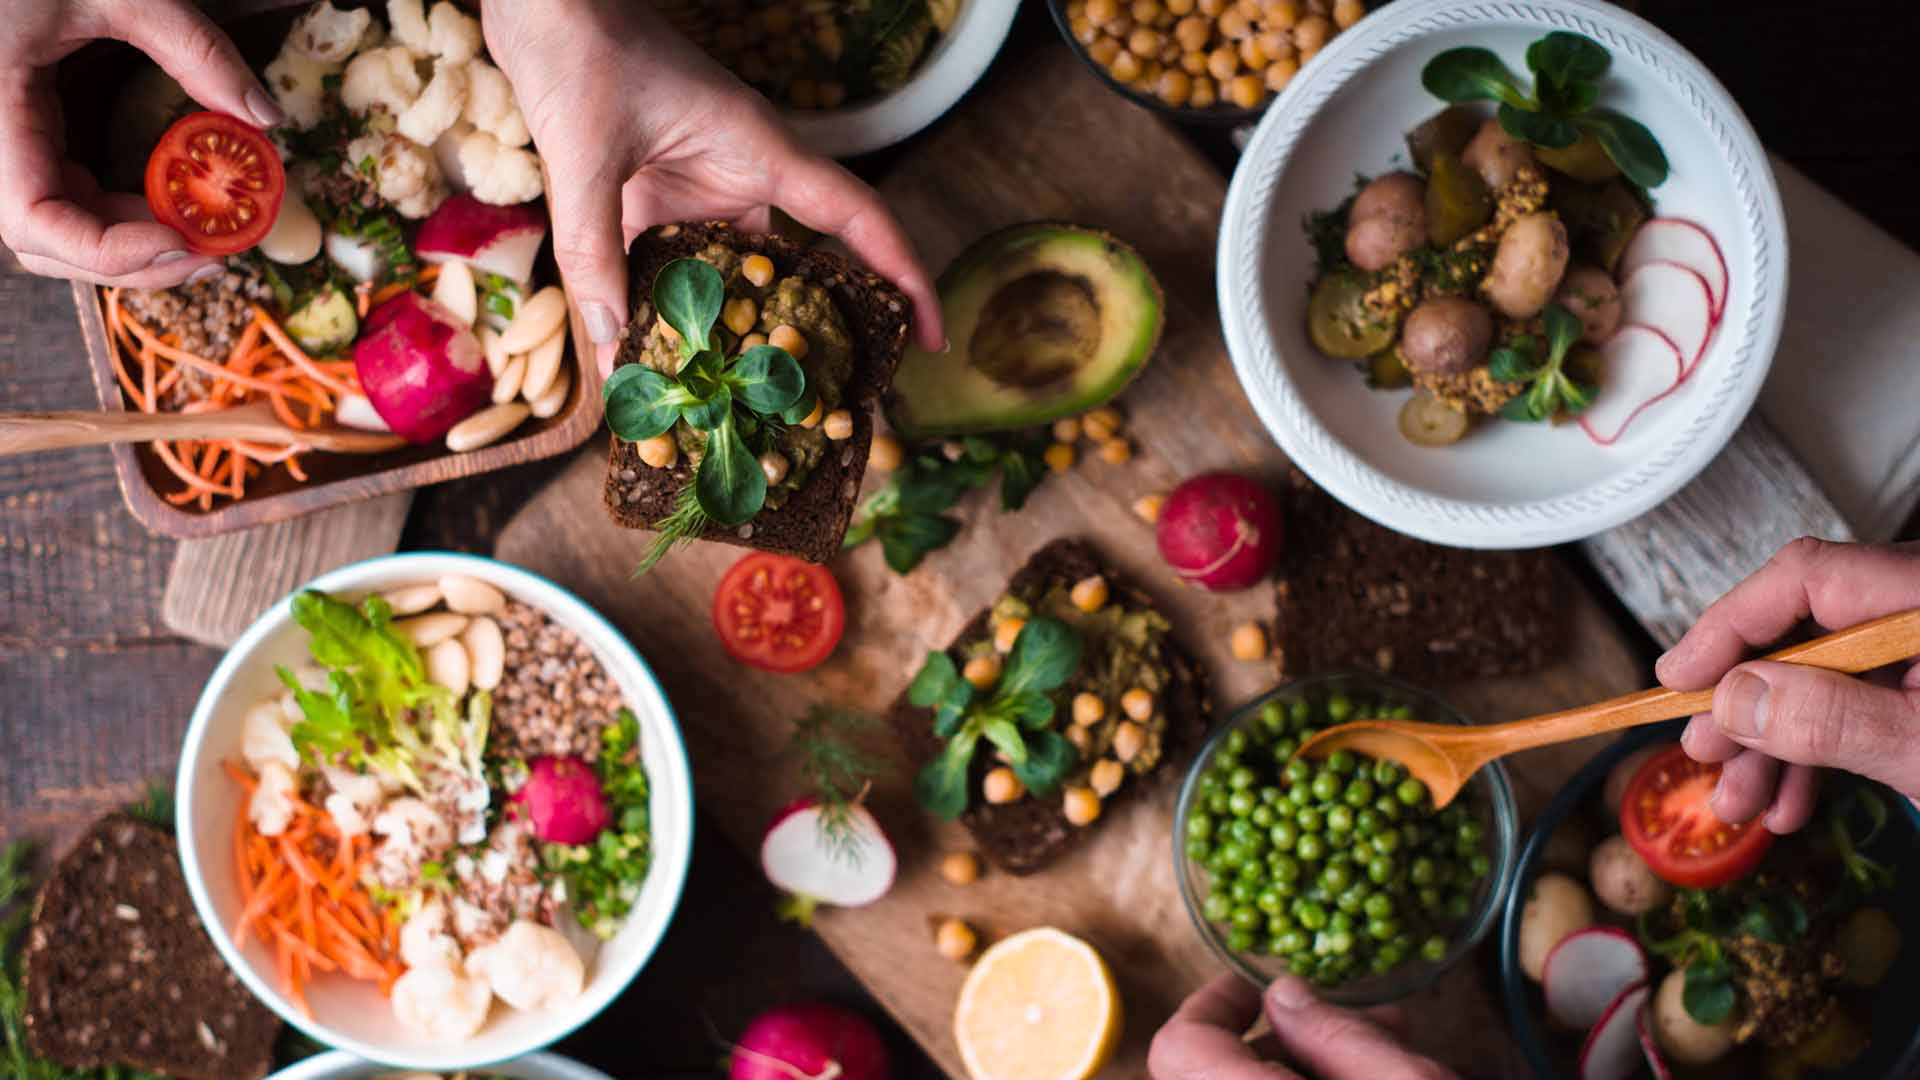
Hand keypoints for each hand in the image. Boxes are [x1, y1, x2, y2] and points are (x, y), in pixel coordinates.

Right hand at [0, 0, 283, 286]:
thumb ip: (193, 47)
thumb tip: (265, 117)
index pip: (32, 219)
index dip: (106, 250)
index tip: (184, 242)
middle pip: (46, 244)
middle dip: (134, 262)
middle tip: (217, 256)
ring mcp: (4, 147)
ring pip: (55, 233)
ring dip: (132, 249)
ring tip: (207, 239)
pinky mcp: (23, 143)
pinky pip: (64, 203)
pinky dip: (119, 220)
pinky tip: (174, 213)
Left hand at [479, 0, 942, 375]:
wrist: (539, 2)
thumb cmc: (580, 47)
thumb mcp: (585, 152)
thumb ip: (595, 246)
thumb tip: (613, 342)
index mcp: (759, 150)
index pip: (856, 219)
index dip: (902, 275)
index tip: (928, 335)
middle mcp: (738, 174)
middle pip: (796, 263)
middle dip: (809, 329)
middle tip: (821, 401)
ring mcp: (694, 186)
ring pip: (728, 275)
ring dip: (724, 331)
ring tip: (726, 403)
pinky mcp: (649, 194)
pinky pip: (669, 265)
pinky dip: (662, 309)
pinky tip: (643, 359)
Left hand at [1149, 973, 1455, 1079]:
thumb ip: (1339, 1037)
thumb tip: (1283, 994)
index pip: (1179, 1048)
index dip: (1213, 1004)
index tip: (1262, 984)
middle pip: (1214, 1069)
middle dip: (1282, 1035)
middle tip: (1352, 1015)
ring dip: (1304, 1064)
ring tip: (1383, 1039)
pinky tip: (1377, 1070)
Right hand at [1657, 538, 1919, 831]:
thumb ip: (1829, 717)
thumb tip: (1732, 697)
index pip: (1806, 578)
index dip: (1730, 623)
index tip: (1679, 677)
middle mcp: (1918, 612)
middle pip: (1804, 630)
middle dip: (1746, 700)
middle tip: (1702, 747)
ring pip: (1822, 677)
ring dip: (1772, 743)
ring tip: (1739, 800)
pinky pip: (1854, 703)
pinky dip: (1816, 753)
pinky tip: (1789, 803)